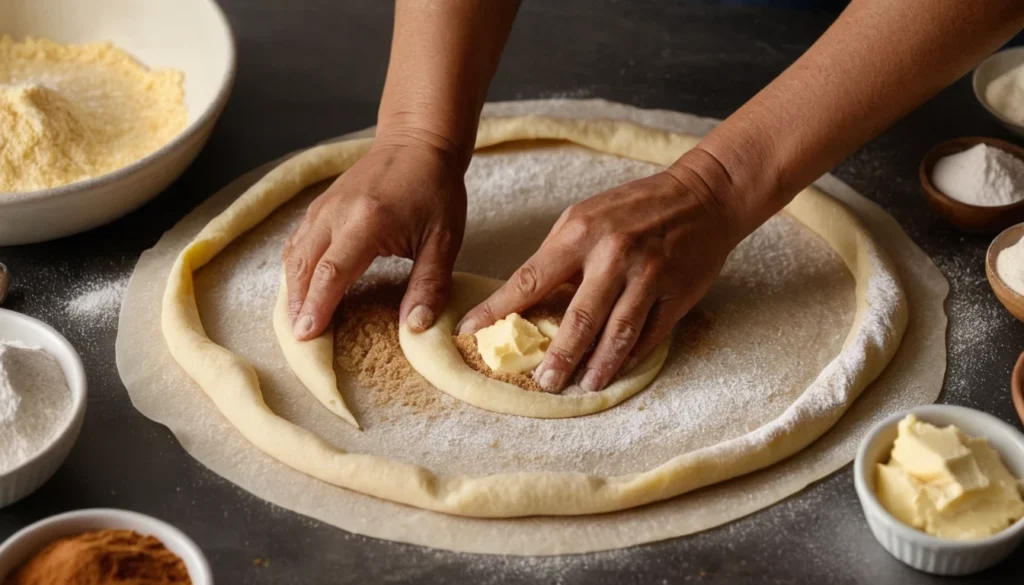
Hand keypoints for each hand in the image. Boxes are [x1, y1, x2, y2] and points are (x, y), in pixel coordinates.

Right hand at [283, 131, 466, 339]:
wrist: (418, 142)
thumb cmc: (435, 189)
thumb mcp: (444, 240)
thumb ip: (429, 284)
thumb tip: (415, 326)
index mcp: (368, 221)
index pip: (332, 272)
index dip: (318, 306)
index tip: (307, 336)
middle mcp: (337, 213)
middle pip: (303, 266)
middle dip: (298, 305)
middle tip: (298, 339)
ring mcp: (323, 207)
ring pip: (294, 254)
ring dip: (292, 290)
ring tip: (297, 321)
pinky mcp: (320, 206)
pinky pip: (297, 241)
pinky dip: (295, 269)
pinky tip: (301, 289)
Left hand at [458, 154, 741, 392]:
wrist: (704, 196)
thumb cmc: (635, 207)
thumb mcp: (587, 216)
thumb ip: (558, 256)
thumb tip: (527, 302)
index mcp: (580, 232)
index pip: (529, 280)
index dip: (498, 311)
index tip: (471, 333)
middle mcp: (614, 255)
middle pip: (578, 319)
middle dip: (558, 356)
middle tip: (543, 382)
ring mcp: (648, 276)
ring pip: (617, 334)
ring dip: (597, 366)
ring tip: (581, 386)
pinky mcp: (676, 294)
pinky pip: (649, 335)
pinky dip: (630, 357)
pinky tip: (615, 371)